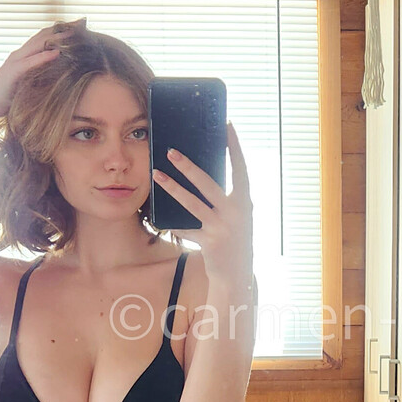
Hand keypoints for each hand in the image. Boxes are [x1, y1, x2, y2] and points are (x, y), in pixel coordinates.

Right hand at [0, 18, 86, 118]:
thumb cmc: (8, 97)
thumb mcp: (29, 84)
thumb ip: (42, 76)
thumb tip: (62, 76)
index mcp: (25, 55)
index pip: (46, 38)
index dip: (62, 30)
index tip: (81, 26)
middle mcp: (21, 54)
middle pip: (44, 35)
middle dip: (64, 28)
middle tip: (82, 22)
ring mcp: (16, 61)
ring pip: (38, 44)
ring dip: (57, 37)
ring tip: (74, 32)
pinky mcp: (12, 72)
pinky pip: (30, 62)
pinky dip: (44, 56)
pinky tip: (57, 52)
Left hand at [153, 123, 253, 288]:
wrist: (237, 275)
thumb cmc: (234, 240)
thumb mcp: (237, 217)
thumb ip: (226, 198)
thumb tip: (202, 174)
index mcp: (245, 202)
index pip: (240, 168)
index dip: (235, 147)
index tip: (227, 125)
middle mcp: (236, 213)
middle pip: (208, 184)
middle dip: (188, 166)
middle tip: (170, 151)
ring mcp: (222, 228)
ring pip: (192, 204)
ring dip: (172, 188)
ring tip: (156, 175)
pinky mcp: (210, 243)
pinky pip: (185, 228)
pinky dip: (172, 223)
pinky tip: (157, 217)